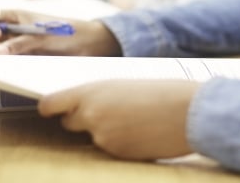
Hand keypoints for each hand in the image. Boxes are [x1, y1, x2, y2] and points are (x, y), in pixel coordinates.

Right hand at [0, 8, 121, 55]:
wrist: (85, 44)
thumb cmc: (65, 30)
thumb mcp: (42, 35)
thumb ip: (20, 42)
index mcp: (15, 15)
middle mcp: (13, 29)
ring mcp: (18, 44)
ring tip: (7, 61)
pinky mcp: (24, 57)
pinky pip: (10, 62)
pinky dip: (8, 65)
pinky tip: (14, 68)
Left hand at [38, 80, 199, 159]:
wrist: (189, 111)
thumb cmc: (162, 90)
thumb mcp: (125, 84)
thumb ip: (100, 95)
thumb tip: (86, 106)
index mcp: (91, 91)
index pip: (51, 104)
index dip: (49, 107)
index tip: (50, 109)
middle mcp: (91, 116)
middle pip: (69, 122)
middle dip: (81, 119)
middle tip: (105, 111)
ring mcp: (103, 138)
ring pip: (92, 136)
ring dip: (105, 130)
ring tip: (132, 119)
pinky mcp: (118, 155)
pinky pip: (110, 149)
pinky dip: (120, 142)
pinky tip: (140, 132)